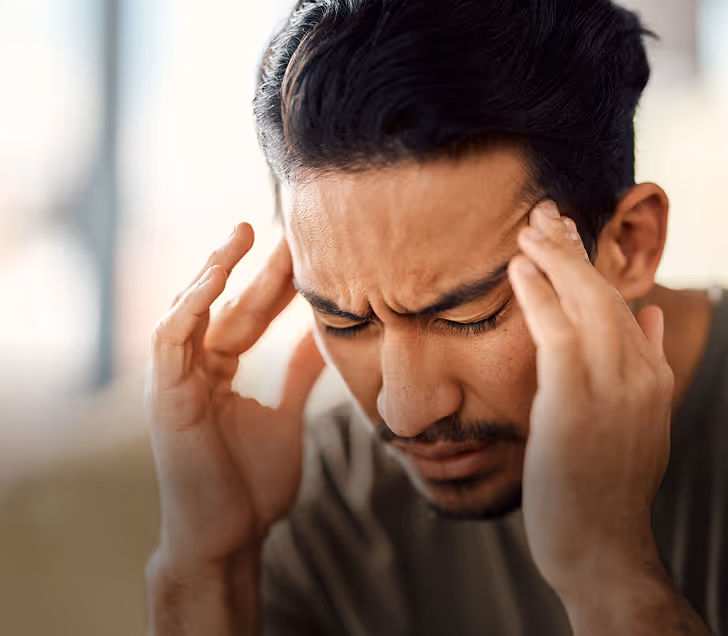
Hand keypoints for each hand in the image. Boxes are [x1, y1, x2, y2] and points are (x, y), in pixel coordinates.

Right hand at [147, 223, 324, 571]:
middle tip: (286, 227)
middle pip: (226, 305)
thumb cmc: (253, 485)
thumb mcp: (286, 415)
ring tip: (244, 233)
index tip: (305, 250)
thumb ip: (296, 376)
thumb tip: (324, 341)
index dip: (274, 282)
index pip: (247, 315)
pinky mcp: (163, 395)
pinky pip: (170, 338)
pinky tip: (215, 276)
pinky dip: (189, 304)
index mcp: (219, 373)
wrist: (231, 535)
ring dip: (214, 269)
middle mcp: (194, 370)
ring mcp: (174, 380)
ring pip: (189, 309)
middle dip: (254, 267)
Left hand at [508, 202, 672, 598]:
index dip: (593, 265)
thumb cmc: (606, 487)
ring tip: (529, 225)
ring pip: (586, 301)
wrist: (602, 546)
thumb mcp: (639, 422)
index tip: (569, 235)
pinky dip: (539, 294)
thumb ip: (648, 364)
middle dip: (574, 248)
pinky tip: (519, 268)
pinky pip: (556, 332)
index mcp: (653, 377)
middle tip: (545, 211)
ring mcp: (613, 387)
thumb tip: (652, 315)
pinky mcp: (577, 401)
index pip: (622, 304)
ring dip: (556, 258)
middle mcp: (639, 374)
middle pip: (606, 292)